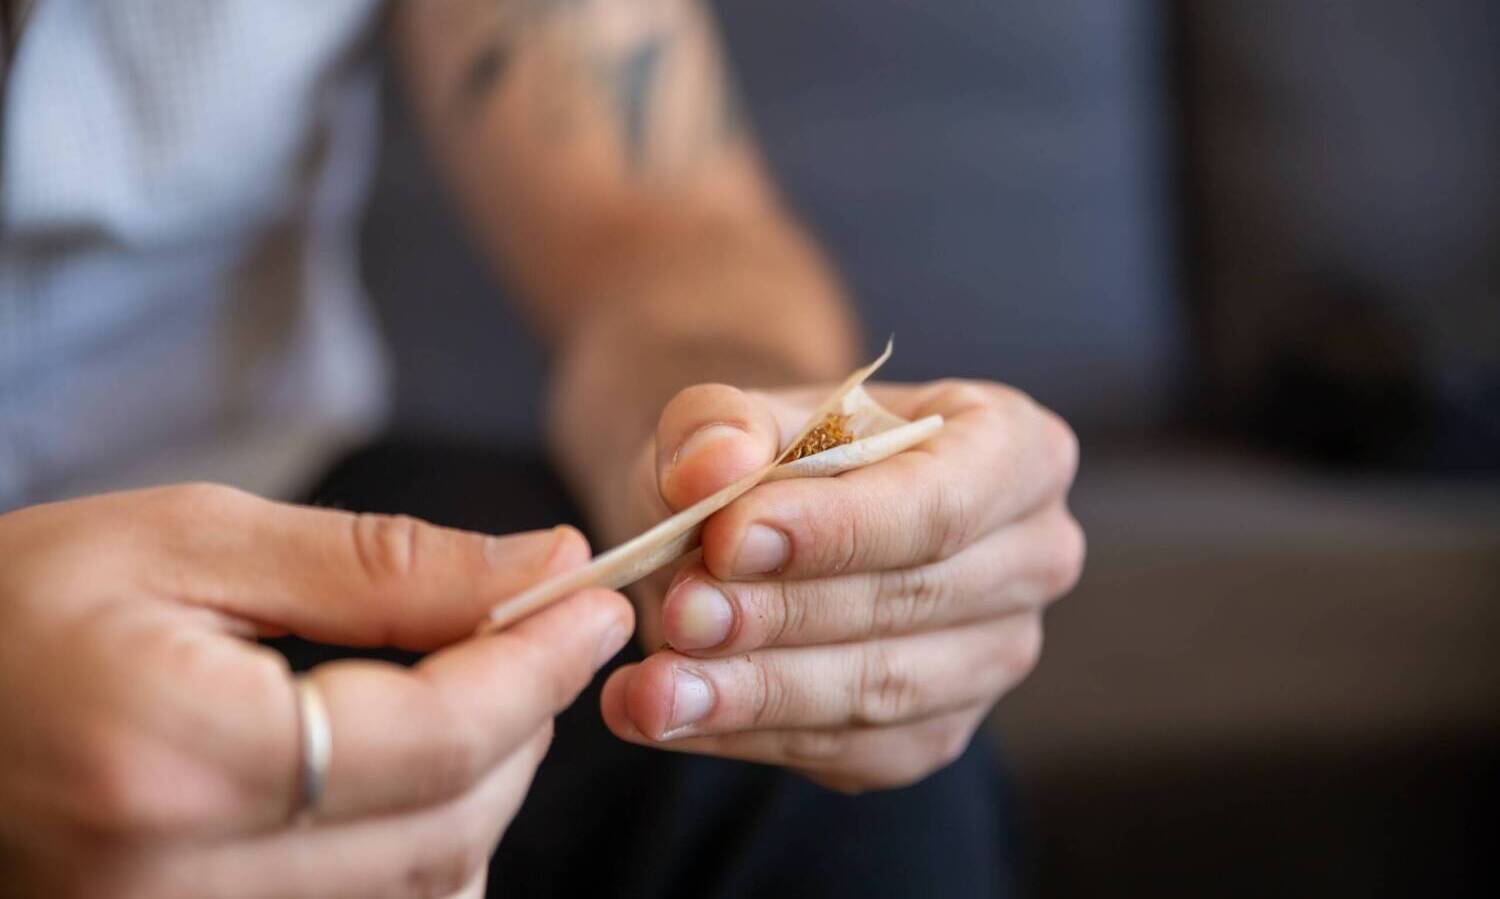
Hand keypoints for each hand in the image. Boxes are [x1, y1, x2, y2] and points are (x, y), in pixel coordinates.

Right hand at [0, 484, 632, 897]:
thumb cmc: (10, 610)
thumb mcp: (185, 543)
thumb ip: (376, 567)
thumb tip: (537, 566)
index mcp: (177, 761)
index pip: (438, 740)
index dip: (540, 667)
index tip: (596, 601)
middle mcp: (182, 888)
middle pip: (451, 825)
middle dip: (521, 721)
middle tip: (530, 626)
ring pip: (428, 888)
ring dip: (481, 784)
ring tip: (463, 684)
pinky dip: (420, 845)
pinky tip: (402, 768)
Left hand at [598, 380, 1080, 792]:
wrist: (761, 517)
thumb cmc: (766, 453)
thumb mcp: (730, 417)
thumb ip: (716, 426)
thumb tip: (710, 465)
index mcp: (1016, 449)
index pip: (942, 502)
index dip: (838, 529)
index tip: (730, 539)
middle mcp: (1031, 556)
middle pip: (911, 600)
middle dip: (782, 614)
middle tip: (677, 614)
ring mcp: (995, 655)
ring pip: (880, 689)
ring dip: (756, 692)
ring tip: (653, 687)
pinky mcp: (938, 730)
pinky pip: (849, 750)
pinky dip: (746, 736)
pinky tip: (665, 717)